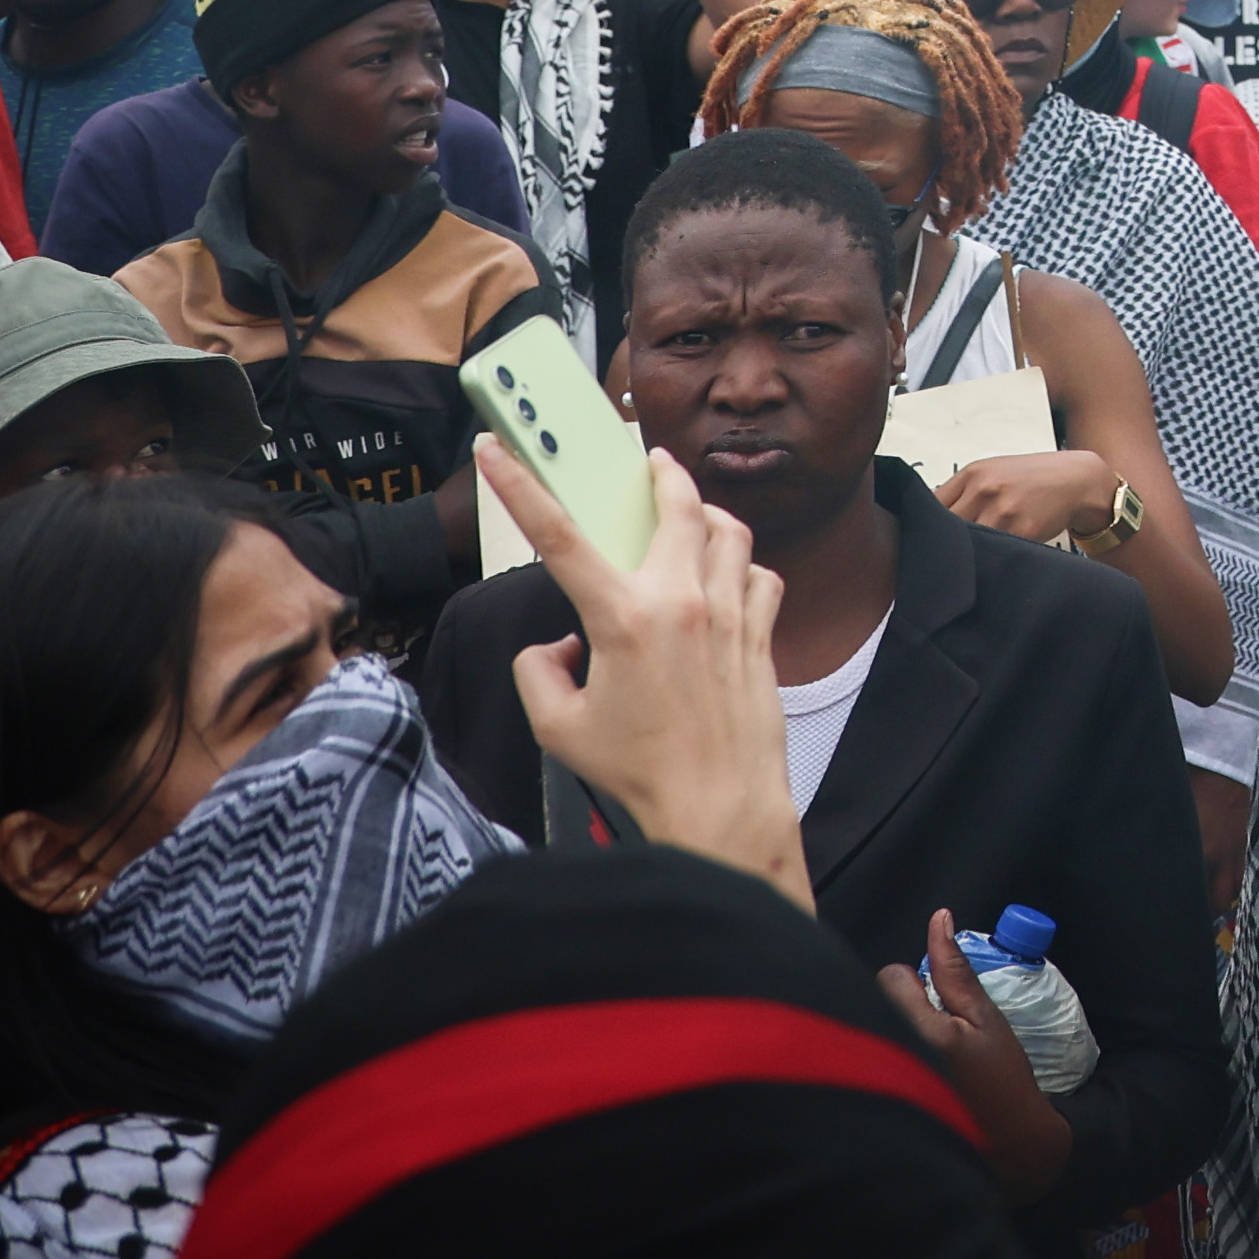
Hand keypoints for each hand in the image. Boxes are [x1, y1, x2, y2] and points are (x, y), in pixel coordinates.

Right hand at [487, 437, 806, 903]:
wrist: (718, 807)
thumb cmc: (639, 772)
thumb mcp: (558, 727)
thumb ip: (538, 672)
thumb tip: (557, 645)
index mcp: (623, 619)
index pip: (561, 537)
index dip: (521, 488)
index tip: (497, 452)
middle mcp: (682, 602)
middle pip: (678, 504)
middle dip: (662, 472)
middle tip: (650, 461)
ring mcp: (729, 614)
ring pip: (729, 531)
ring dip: (707, 514)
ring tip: (691, 512)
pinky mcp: (761, 635)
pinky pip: (760, 575)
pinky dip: (743, 567)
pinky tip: (729, 578)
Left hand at [879, 908, 1078, 1204]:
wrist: (1006, 1144)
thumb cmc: (1002, 1079)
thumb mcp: (986, 1020)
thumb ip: (956, 971)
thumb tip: (939, 919)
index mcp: (920, 1031)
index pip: (890, 978)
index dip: (915, 984)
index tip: (937, 1005)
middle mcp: (890, 1055)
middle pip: (874, 1004)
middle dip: (899, 1009)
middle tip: (932, 1032)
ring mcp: (878, 1081)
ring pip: (868, 1030)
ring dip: (889, 1034)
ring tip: (919, 1058)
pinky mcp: (874, 1102)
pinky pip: (865, 1062)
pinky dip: (881, 1063)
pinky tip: (907, 1079)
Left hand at [930, 448, 1131, 552]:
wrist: (1077, 481)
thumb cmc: (1033, 478)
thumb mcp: (994, 472)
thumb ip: (964, 492)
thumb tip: (931, 520)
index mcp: (973, 473)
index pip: (931, 504)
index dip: (927, 525)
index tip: (927, 538)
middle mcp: (985, 489)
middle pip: (945, 526)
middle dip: (943, 543)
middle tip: (942, 557)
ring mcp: (1003, 511)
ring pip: (968, 543)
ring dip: (966, 555)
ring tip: (967, 562)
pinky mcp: (1023, 531)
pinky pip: (995, 552)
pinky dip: (990, 558)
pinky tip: (990, 561)